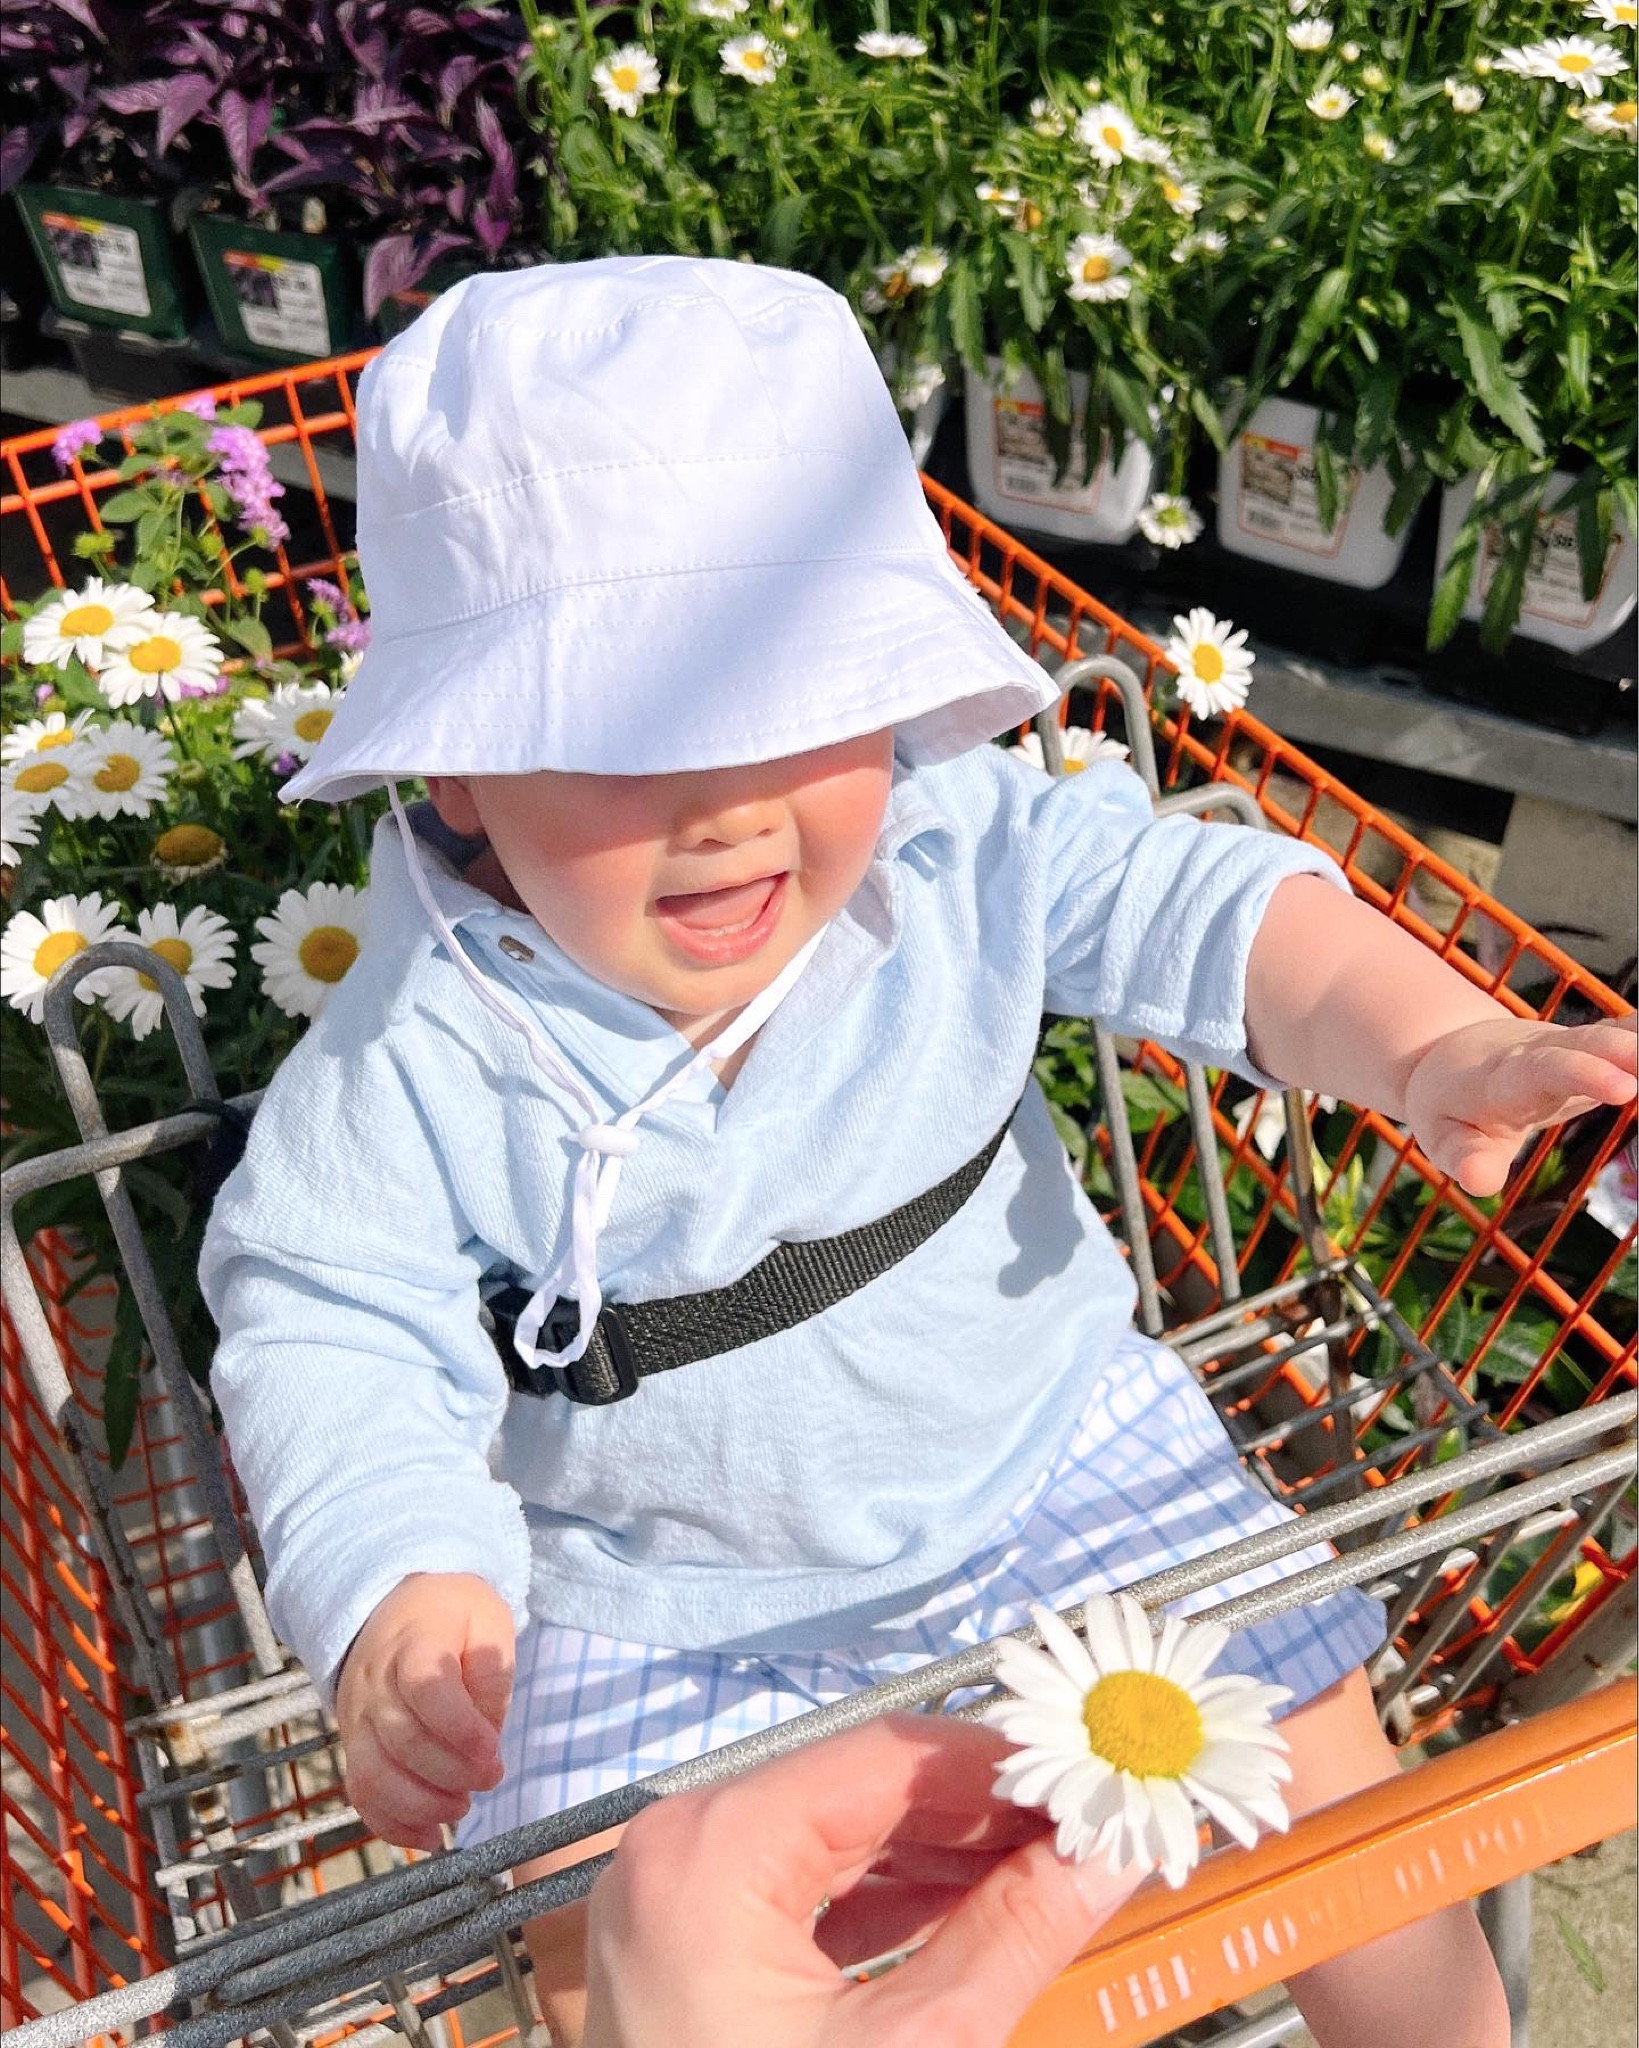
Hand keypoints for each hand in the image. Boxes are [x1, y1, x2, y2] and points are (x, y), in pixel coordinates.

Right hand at [336, 1572, 513, 1850]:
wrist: (398, 1609)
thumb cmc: (452, 1616)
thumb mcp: (487, 1619)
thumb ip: (492, 1671)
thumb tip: (487, 1731)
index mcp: (413, 1642)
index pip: (425, 1689)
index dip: (460, 1729)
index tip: (492, 1751)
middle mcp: (375, 1683)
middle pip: (402, 1740)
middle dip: (452, 1772)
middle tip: (490, 1776)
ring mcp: (356, 1718)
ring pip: (375, 1777)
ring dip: (423, 1805)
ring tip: (462, 1805)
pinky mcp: (353, 1747)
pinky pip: (361, 1796)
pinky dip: (394, 1826)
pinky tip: (431, 1836)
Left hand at [581, 1713, 1142, 2047]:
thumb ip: (1014, 1933)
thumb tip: (1102, 1856)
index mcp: (711, 1851)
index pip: (885, 1756)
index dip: (1000, 1762)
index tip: (1089, 1776)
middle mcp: (680, 1848)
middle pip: (862, 1789)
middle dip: (981, 1810)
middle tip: (1087, 1824)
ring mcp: (678, 1897)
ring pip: (838, 1834)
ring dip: (946, 1852)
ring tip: (1050, 1864)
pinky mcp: (692, 1946)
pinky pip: (804, 1886)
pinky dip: (890, 1895)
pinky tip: (977, 1906)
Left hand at [1404, 1015, 1636, 1196]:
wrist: (1455, 1056)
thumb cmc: (1453, 1106)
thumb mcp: (1444, 1136)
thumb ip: (1463, 1158)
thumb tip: (1479, 1182)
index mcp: (1503, 1078)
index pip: (1544, 1072)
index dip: (1584, 1074)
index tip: (1625, 1088)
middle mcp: (1540, 1052)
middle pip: (1586, 1043)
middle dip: (1624, 1050)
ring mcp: (1571, 1044)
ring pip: (1613, 1033)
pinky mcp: (1595, 1044)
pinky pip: (1630, 1031)